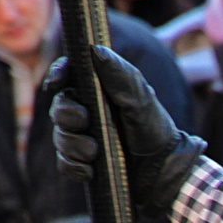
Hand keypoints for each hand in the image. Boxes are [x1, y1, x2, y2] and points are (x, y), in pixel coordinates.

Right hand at [48, 46, 205, 217]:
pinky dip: (76, 166)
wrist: (165, 172)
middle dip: (67, 115)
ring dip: (75, 145)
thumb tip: (96, 50)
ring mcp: (84, 138)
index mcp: (99, 91)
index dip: (57, 75)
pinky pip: (65, 163)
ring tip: (96, 151)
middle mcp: (87, 112)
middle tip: (85, 121)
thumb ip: (121, 77)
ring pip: (60, 137)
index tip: (57, 83)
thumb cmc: (156, 131)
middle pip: (59, 108)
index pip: (68, 75)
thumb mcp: (142, 101)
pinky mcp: (84, 163)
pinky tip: (90, 169)